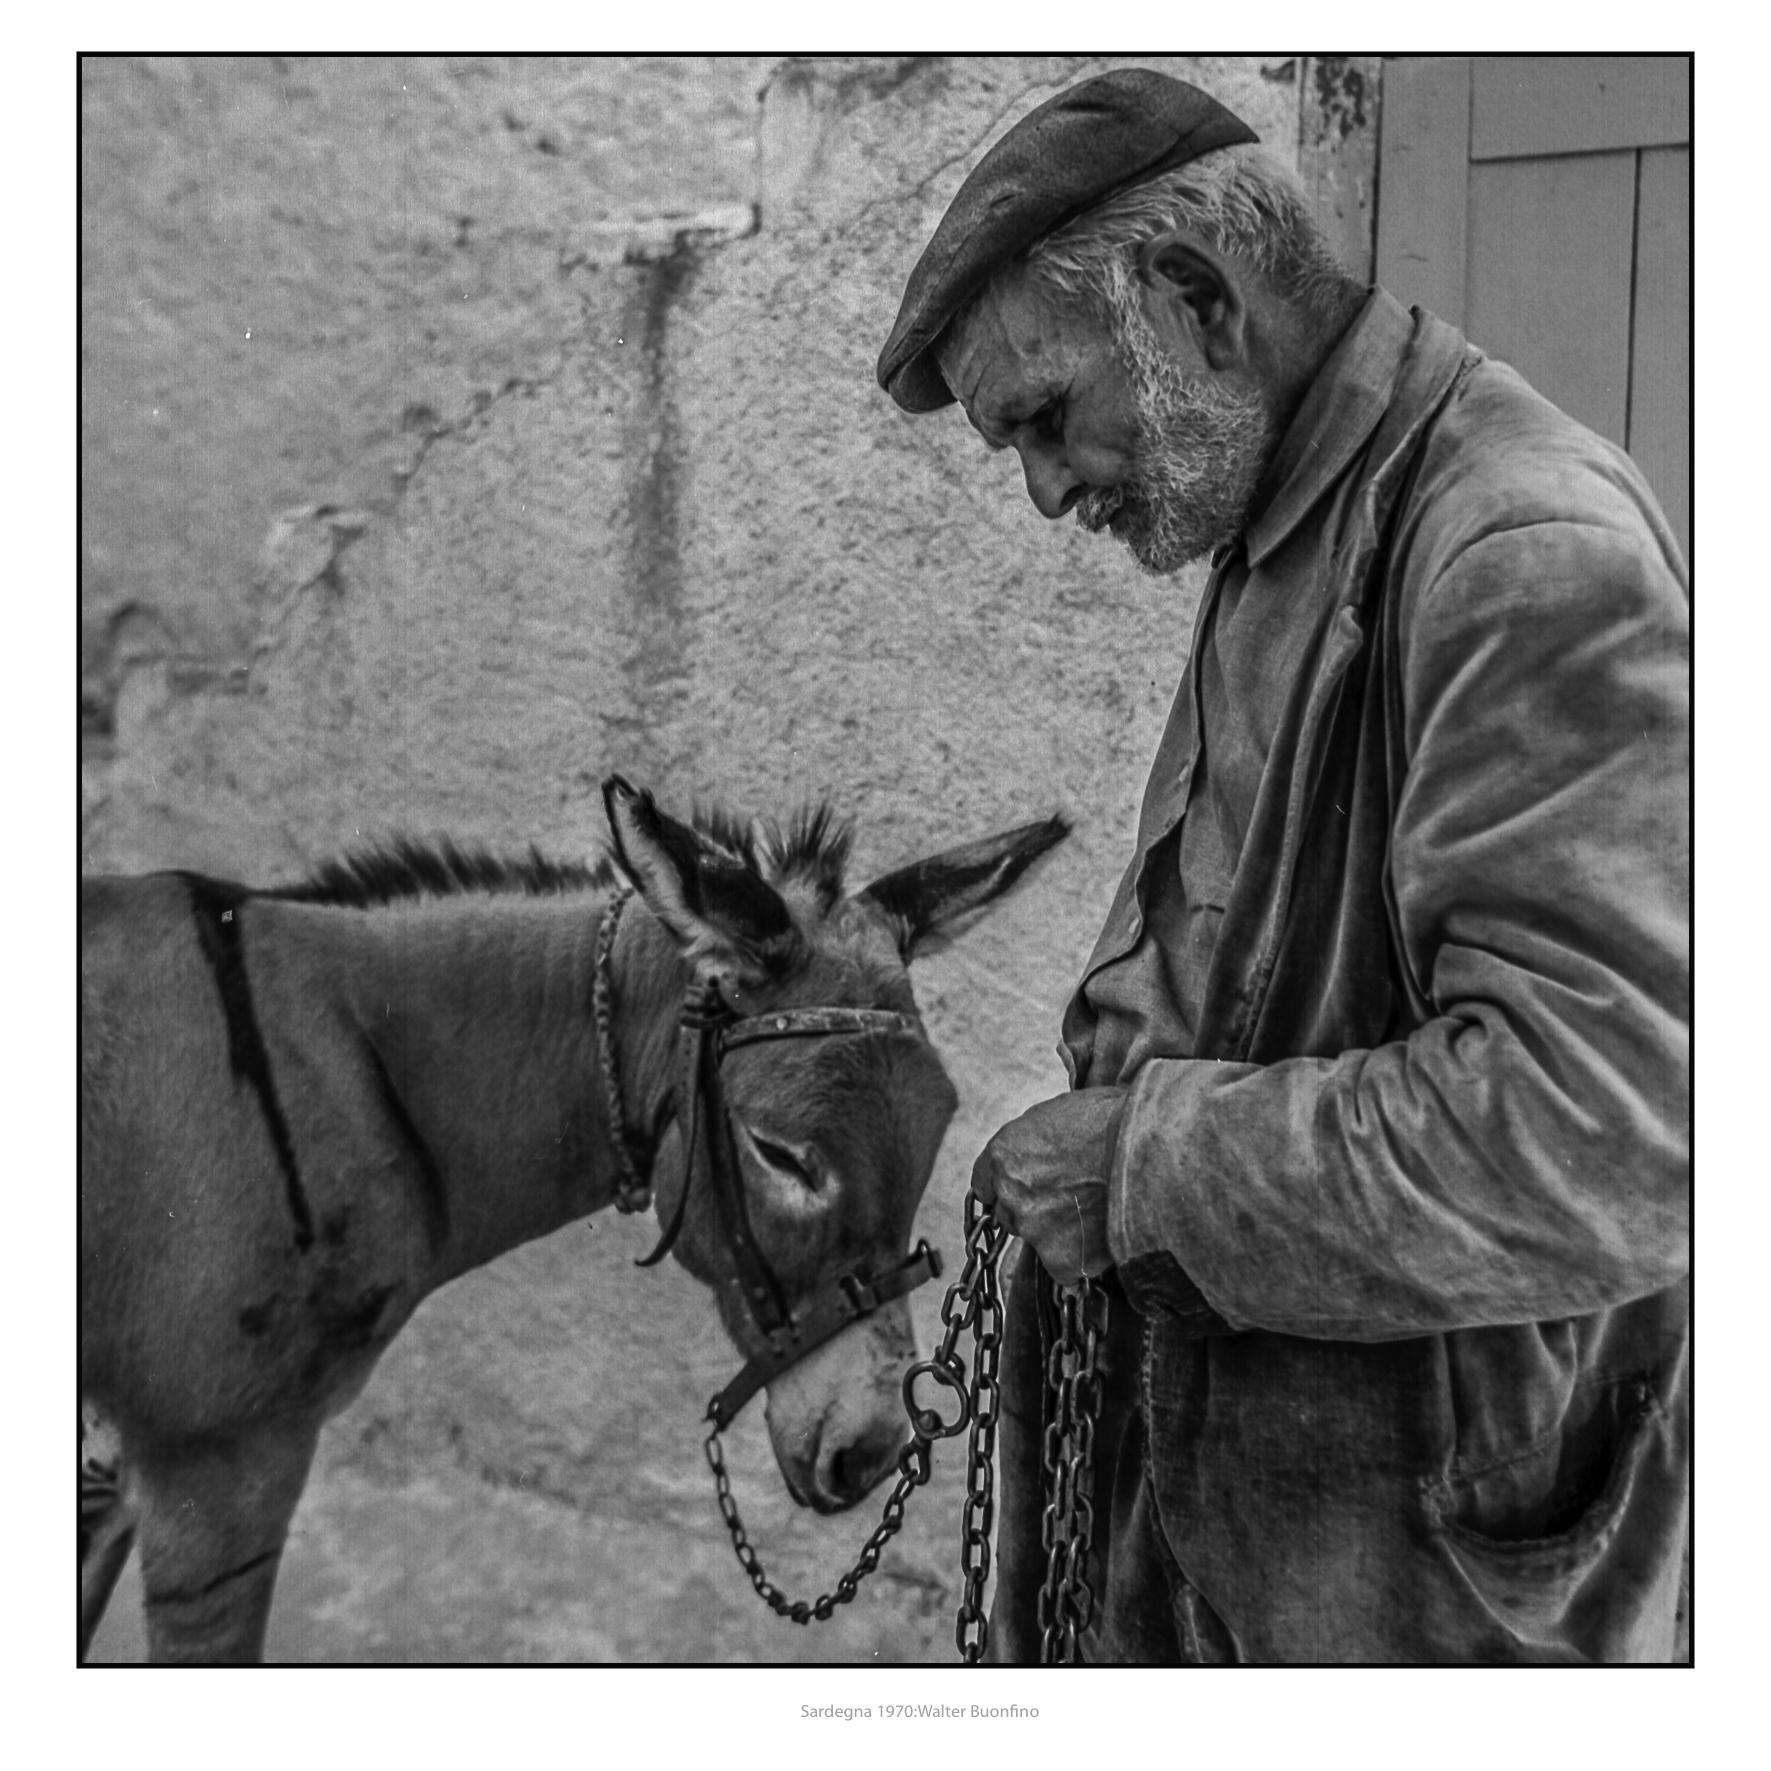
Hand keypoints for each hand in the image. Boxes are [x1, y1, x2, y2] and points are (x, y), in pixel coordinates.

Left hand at [970, 1088, 1127, 1284]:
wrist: (1148, 1150)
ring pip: (1038, 1241)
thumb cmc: (1114, 1119)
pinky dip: (1083, 1261)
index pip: (985, 1182)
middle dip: (1034, 1210)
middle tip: (1072, 1201)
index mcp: (1004, 1154)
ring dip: (1060, 1235)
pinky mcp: (1061, 1259)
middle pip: (1010, 1214)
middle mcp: (1011, 1193)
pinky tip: (1106, 1240)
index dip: (1007, 1186)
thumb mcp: (1063, 1112)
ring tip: (1097, 1216)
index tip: (1026, 1188)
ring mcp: (1034, 1229)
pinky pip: (1067, 1271)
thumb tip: (1047, 1146)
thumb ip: (1040, 1138)